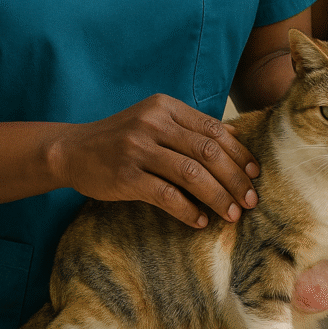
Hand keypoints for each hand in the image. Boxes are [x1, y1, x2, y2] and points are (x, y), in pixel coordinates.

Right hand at [51, 94, 258, 227]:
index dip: (239, 153)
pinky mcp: (126, 176)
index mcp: (165, 107)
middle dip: (235, 179)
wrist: (72, 150)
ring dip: (217, 197)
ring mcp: (138, 149)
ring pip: (192, 174)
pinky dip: (188, 210)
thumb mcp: (154, 121)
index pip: (213, 130)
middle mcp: (153, 123)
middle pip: (208, 152)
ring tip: (232, 214)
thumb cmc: (121, 138)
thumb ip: (188, 129)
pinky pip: (167, 195)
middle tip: (251, 200)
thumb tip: (235, 141)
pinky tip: (200, 221)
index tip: (255, 173)